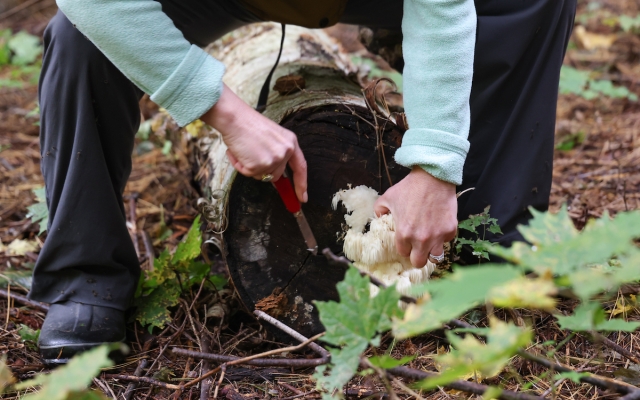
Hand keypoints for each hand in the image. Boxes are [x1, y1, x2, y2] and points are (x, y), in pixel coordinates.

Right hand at [201, 84, 307, 201]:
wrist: (235, 117)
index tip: (302, 198)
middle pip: (276, 175)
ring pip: (261, 176)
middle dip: (262, 170)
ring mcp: (273, 159)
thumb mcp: (273, 137)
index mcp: (291, 143)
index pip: (301, 168)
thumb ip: (278, 154)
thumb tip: (277, 176)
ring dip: (250, 167)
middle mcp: (285, 152)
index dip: (302, 184)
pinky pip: (248, 174)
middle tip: (251, 153)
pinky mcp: (259, 165)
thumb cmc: (248, 124)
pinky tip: (238, 151)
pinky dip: (240, 166)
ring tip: (245, 149)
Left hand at [374, 167, 457, 267]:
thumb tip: (378, 218)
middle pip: (419, 262)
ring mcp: (438, 236)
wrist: (433, 177)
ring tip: (430, 244)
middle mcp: (421, 239)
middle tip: (417, 248)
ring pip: (436, 257)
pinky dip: (443, 237)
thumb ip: (379, 210)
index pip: (403, 253)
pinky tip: (439, 227)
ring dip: (432, 252)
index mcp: (404, 234)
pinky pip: (447, 240)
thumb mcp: (388, 197)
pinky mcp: (450, 229)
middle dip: (417, 256)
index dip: (404, 248)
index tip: (406, 242)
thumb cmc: (409, 187)